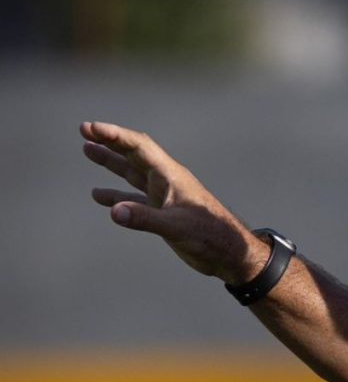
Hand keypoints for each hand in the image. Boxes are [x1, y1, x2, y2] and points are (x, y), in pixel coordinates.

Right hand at [82, 121, 265, 284]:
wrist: (229, 253)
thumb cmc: (210, 236)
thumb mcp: (176, 227)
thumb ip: (146, 219)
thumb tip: (115, 211)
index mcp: (171, 177)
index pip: (139, 147)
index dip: (115, 136)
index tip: (91, 128)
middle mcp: (166, 182)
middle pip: (134, 154)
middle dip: (110, 141)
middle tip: (84, 129)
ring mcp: (165, 197)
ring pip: (132, 174)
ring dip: (111, 162)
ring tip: (87, 150)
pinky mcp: (164, 214)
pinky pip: (135, 200)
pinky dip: (117, 196)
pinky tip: (100, 196)